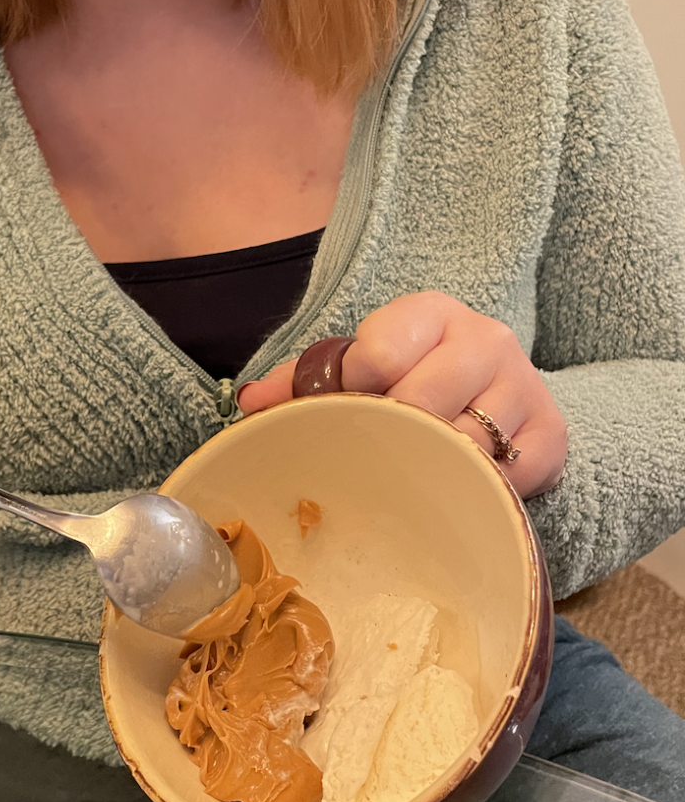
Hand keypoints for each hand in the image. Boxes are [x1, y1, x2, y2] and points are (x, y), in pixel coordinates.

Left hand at [237, 292, 566, 499]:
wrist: (498, 391)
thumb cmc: (414, 377)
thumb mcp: (364, 364)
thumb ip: (307, 379)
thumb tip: (250, 403)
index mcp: (431, 313)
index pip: (380, 353)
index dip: (352, 392)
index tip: (344, 413)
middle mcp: (485, 339)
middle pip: (423, 401)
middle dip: (390, 437)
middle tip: (374, 457)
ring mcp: (523, 386)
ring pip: (464, 443)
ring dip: (430, 468)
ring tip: (411, 473)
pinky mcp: (551, 434)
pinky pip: (508, 477)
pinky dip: (476, 489)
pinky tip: (457, 485)